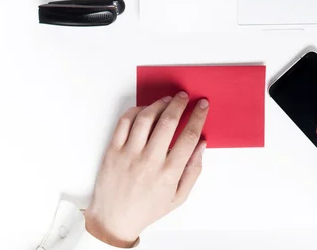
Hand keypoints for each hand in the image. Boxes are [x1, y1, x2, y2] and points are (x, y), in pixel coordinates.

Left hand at [84, 92, 208, 246]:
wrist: (115, 220)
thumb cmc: (148, 208)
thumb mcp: (179, 197)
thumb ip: (193, 170)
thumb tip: (201, 144)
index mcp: (168, 173)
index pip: (189, 136)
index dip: (198, 116)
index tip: (203, 105)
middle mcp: (149, 161)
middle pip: (168, 122)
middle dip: (179, 104)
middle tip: (185, 96)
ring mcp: (129, 154)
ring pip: (146, 118)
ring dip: (159, 104)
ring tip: (167, 100)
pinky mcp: (113, 151)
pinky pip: (124, 122)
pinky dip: (136, 111)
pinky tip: (145, 110)